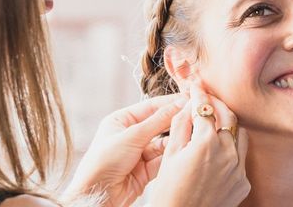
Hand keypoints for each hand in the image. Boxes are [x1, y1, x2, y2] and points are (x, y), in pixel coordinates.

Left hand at [68, 94, 186, 206]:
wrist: (97, 194)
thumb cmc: (104, 161)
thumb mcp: (132, 136)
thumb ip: (158, 121)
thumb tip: (178, 104)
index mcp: (121, 120)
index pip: (150, 106)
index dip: (170, 102)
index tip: (189, 98)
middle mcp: (130, 134)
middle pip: (158, 123)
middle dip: (175, 120)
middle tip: (195, 114)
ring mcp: (138, 153)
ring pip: (163, 142)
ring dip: (175, 138)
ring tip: (192, 132)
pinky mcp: (144, 170)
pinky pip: (162, 159)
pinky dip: (172, 155)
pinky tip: (183, 148)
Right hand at [148, 84, 249, 206]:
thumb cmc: (169, 191)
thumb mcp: (170, 154)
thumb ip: (181, 125)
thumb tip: (188, 106)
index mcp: (206, 143)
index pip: (205, 108)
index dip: (199, 94)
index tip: (196, 86)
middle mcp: (227, 153)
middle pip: (228, 115)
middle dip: (216, 103)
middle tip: (206, 98)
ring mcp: (238, 169)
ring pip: (239, 133)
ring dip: (227, 123)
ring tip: (214, 121)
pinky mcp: (243, 182)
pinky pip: (240, 157)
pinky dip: (230, 147)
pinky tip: (218, 149)